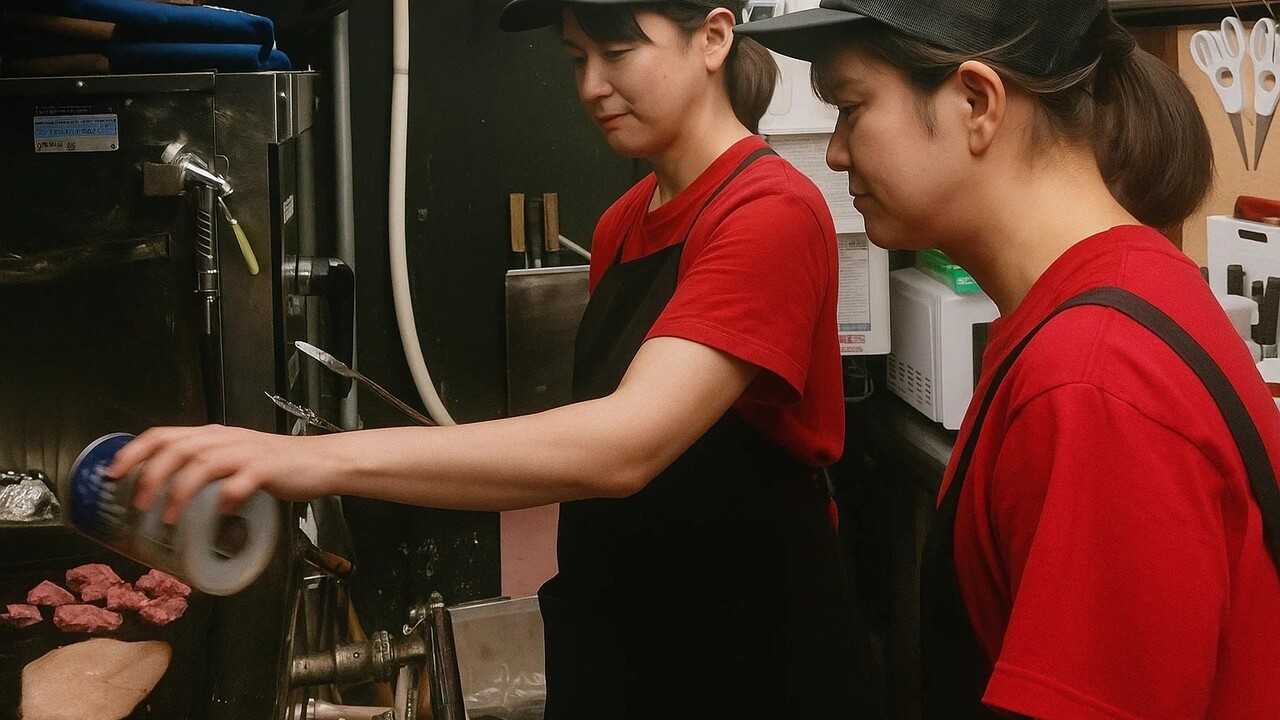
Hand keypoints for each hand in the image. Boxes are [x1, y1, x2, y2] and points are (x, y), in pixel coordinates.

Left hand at [106, 425, 336, 522]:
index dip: (134, 452)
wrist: (321, 462)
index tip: (113, 474)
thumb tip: (168, 496)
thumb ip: (206, 469)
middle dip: (150, 476)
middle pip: (177, 448)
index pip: (164, 434)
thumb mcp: (234, 460)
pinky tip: (222, 511)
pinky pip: (242, 481)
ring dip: (179, 491)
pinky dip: (227, 497)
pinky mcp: (267, 469)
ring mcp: (246, 453)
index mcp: (213, 437)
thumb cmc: (276, 467)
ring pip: (202, 464)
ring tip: (168, 518)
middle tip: (138, 505)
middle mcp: (225, 440)